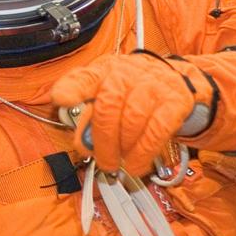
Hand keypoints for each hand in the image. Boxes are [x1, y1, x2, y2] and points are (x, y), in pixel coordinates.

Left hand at [51, 52, 212, 173]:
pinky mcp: (174, 100)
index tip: (60, 98)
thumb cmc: (132, 92)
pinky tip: (137, 163)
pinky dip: (144, 152)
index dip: (72, 88)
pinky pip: (156, 130)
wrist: (175, 79)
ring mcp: (151, 85)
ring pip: (132, 120)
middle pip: (108, 107)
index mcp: (102, 72)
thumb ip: (89, 119)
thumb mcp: (107, 97)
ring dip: (123, 149)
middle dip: (103, 142)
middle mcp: (126, 74)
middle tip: (104, 162)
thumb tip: (84, 145)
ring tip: (121, 162)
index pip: (84, 78)